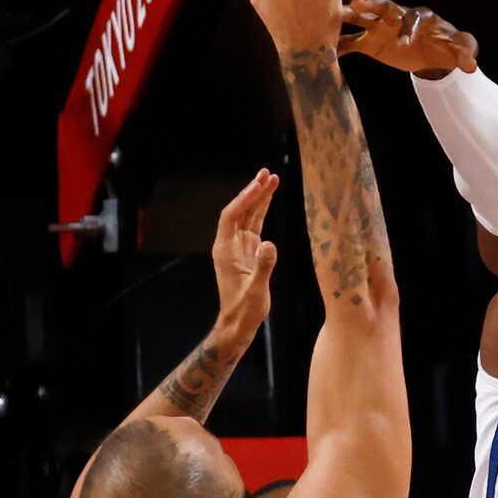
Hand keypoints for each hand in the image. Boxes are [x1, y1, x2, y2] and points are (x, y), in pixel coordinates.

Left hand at [212, 168, 277, 347]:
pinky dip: (262, 211)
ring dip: (259, 198)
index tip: (259, 185)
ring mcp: (239, 246)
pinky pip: (255, 225)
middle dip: (253, 191)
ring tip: (272, 179)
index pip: (232, 216)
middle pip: (240, 211)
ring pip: (248, 215)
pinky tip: (269, 200)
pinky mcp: (249, 251)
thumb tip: (270, 244)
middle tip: (267, 174)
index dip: (244, 199)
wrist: (238, 323)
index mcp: (225, 250)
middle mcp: (229, 244)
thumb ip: (263, 267)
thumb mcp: (256, 291)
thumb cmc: (244, 310)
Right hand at [340, 0, 478, 77]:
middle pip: (383, 5)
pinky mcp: (369, 43)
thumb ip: (465, 52)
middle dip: (371, 5)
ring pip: (362, 18)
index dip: (408, 26)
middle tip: (355, 4)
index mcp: (421, 17)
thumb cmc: (446, 46)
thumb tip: (472, 66)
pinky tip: (323, 49)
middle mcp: (397, 17)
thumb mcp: (459, 49)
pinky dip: (338, 46)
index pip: (414, 16)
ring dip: (347, 17)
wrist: (431, 54)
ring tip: (329, 17)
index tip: (405, 39)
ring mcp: (380, 28)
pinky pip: (351, 43)